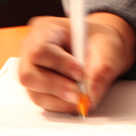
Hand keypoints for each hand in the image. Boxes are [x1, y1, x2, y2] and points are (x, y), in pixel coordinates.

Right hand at [18, 12, 135, 113]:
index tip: (81, 73)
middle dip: (57, 88)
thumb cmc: (99, 42)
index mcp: (45, 30)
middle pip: (29, 75)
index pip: (40, 50)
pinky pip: (42, 101)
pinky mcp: (36, 86)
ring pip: (34, 92)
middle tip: (80, 95)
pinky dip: (61, 105)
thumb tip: (92, 94)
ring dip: (60, 100)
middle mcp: (30, 50)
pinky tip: (76, 101)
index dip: (59, 65)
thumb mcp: (107, 47)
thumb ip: (100, 68)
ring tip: (82, 98)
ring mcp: (31, 69)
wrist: (100, 48)